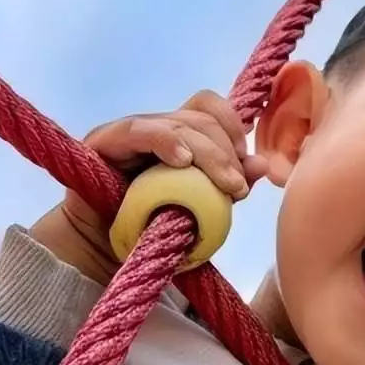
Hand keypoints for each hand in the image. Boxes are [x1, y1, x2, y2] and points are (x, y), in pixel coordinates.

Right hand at [32, 90, 268, 282]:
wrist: (103, 255)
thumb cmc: (153, 233)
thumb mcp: (201, 211)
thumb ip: (228, 186)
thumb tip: (261, 165)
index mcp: (178, 138)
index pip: (209, 109)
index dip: (233, 127)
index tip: (247, 164)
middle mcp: (155, 128)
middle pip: (200, 116)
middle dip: (226, 151)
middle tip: (237, 187)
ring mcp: (129, 132)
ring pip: (178, 124)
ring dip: (208, 154)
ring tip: (225, 185)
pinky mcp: (104, 141)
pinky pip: (140, 131)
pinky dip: (168, 142)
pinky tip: (184, 162)